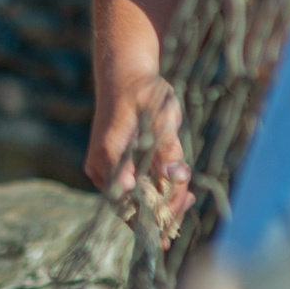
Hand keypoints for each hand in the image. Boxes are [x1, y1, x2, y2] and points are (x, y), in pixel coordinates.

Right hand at [85, 71, 192, 222]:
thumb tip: (174, 175)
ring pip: (132, 203)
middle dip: (162, 211)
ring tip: (187, 197)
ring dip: (161, 206)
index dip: (150, 211)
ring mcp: (104, 169)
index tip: (175, 210)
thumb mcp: (159, 115)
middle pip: (129, 206)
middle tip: (188, 200)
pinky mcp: (113, 170)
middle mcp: (101, 165)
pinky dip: (155, 197)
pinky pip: (133, 193)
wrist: (123, 77)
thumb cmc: (142, 93)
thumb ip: (167, 146)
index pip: (127, 195)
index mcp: (108, 151)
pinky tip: (178, 192)